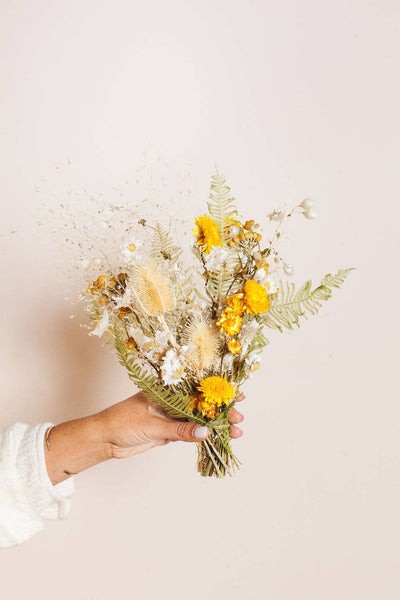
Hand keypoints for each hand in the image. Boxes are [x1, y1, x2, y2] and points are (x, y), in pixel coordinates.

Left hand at [99, 391, 244, 459]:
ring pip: (199, 419)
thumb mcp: (152, 425)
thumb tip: (205, 432)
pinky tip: (218, 438)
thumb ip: (179, 430)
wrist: (103, 439)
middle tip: (238, 417)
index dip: (217, 391)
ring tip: (235, 431)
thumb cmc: (121, 422)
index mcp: (166, 390)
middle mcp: (171, 400)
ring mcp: (171, 416)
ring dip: (216, 425)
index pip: (196, 388)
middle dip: (221, 410)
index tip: (236, 394)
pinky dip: (204, 436)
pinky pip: (191, 432)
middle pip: (201, 404)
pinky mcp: (169, 431)